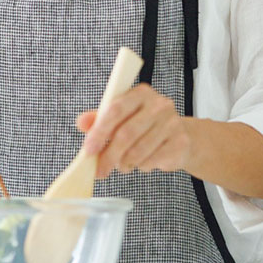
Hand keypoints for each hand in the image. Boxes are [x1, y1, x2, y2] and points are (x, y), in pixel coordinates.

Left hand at [77, 84, 191, 176]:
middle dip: (109, 155)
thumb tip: (82, 122)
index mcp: (140, 93)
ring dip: (124, 163)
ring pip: (138, 151)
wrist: (179, 136)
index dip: (99, 131)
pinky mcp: (180, 142)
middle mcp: (159, 104)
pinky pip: (152, 160)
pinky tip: (142, 162)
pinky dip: (141, 166)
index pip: (115, 109)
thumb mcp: (121, 119)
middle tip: (100, 169)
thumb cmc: (145, 126)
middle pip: (126, 133)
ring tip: (122, 165)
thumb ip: (99, 119)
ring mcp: (172, 122)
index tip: (88, 149)